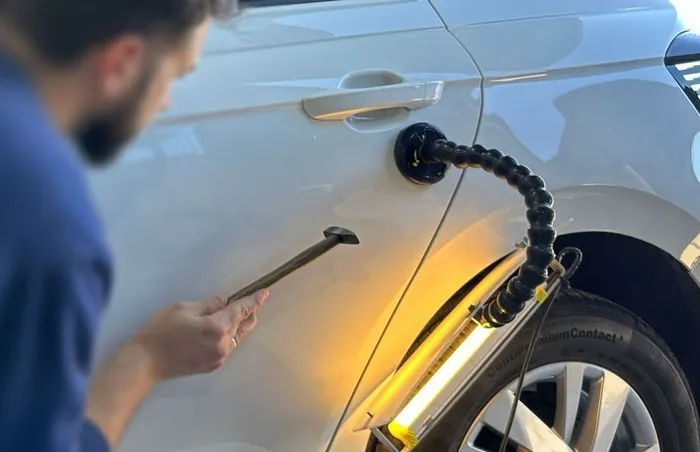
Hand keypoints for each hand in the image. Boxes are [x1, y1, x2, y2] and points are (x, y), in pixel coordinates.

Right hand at [132, 289, 268, 380]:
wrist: (146, 361)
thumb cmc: (160, 332)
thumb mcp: (183, 308)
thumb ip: (208, 305)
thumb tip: (223, 302)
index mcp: (216, 327)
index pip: (240, 310)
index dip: (253, 301)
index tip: (264, 293)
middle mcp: (222, 344)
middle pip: (243, 324)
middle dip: (248, 312)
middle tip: (250, 302)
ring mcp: (219, 357)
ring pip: (237, 337)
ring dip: (239, 325)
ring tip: (236, 315)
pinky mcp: (213, 365)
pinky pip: (228, 347)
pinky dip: (229, 336)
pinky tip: (222, 330)